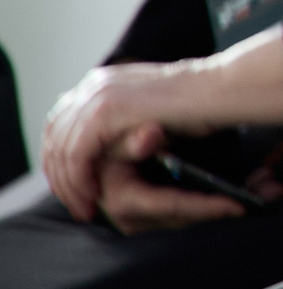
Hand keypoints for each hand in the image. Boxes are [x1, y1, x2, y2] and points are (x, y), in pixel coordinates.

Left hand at [42, 30, 282, 226]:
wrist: (222, 90)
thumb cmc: (199, 105)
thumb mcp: (150, 114)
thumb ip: (123, 124)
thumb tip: (103, 151)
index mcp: (101, 81)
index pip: (60, 124)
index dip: (60, 159)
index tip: (75, 188)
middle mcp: (94, 84)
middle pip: (54, 137)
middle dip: (60, 177)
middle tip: (78, 204)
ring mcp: (97, 95)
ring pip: (62, 150)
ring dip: (69, 184)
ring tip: (85, 207)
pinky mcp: (105, 111)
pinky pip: (77, 155)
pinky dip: (80, 180)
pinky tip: (92, 196)